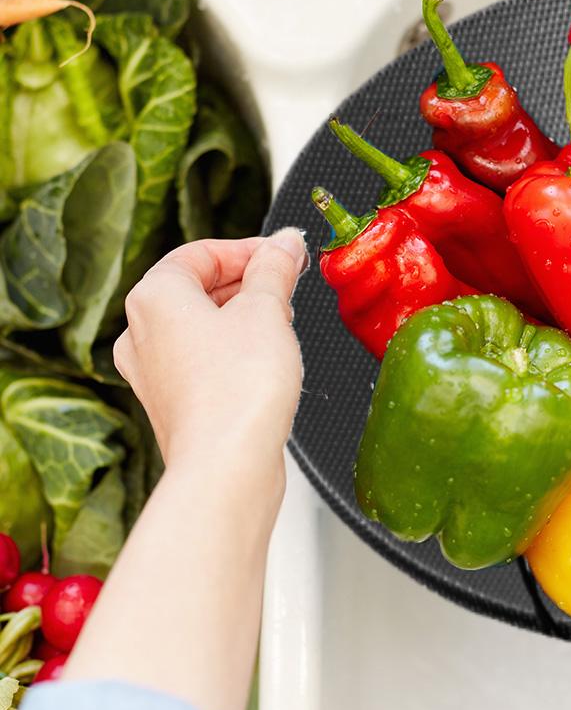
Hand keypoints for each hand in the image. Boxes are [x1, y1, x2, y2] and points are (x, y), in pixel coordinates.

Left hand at [114, 230, 307, 491]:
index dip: (250, 249)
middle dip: (249, 282)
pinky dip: (233, 350)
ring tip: (283, 323)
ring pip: (201, 325)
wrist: (227, 465)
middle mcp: (141, 333)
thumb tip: (284, 244)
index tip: (285, 254)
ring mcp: (152, 372)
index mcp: (154, 297)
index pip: (202, 252)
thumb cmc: (237, 389)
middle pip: (199, 287)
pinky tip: (267, 361)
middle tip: (290, 284)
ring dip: (243, 316)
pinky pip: (203, 360)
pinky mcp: (173, 403)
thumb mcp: (268, 309)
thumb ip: (276, 268)